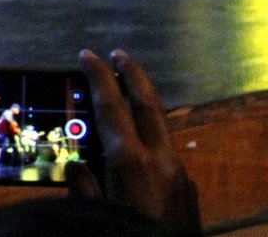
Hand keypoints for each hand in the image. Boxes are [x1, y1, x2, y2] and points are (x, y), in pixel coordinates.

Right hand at [68, 49, 200, 234]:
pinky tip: (140, 146)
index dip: (98, 77)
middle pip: (147, 104)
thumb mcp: (95, 215)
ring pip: (161, 126)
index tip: (87, 54)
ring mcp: (179, 174)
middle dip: (132, 74)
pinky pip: (167, 153)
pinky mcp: (189, 191)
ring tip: (129, 91)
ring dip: (144, 104)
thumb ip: (85, 187)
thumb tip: (78, 167)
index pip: (111, 106)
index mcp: (131, 161)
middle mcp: (160, 159)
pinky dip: (151, 137)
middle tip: (118, 53)